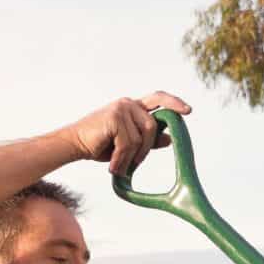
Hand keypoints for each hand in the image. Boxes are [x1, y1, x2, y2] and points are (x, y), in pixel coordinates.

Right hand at [65, 91, 192, 175]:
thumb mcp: (129, 143)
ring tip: (119, 165)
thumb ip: (148, 140)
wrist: (75, 144)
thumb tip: (169, 138)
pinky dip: (122, 158)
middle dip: (146, 148)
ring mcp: (121, 108)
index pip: (158, 98)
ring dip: (131, 156)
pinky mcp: (114, 117)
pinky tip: (113, 165)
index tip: (188, 111)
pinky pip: (128, 143)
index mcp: (134, 107)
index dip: (174, 103)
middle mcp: (128, 104)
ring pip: (140, 137)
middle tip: (136, 162)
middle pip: (152, 126)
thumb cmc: (102, 144)